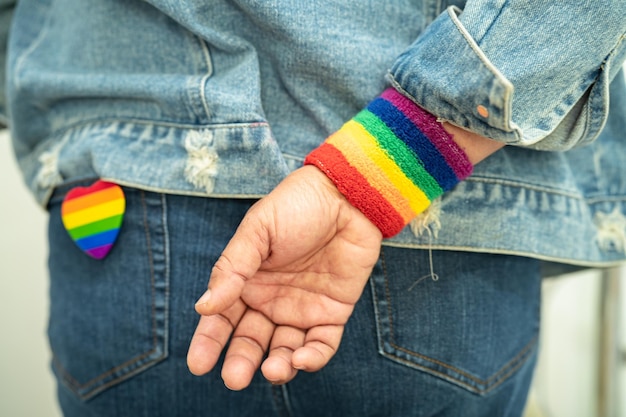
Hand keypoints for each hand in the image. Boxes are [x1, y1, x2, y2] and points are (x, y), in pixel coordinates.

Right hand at [186, 165, 381, 389]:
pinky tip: (301, 360)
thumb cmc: (297, 205)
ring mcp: (301, 308)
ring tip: (272, 370)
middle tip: (235, 378)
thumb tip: (204, 306)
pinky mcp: (332, 312)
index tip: (198, 364)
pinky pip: (321, 344)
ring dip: (277, 365)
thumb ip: (232, 268)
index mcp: (247, 281)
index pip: (222, 319)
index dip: (208, 342)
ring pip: (284, 349)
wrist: (347, 194)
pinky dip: (312, 358)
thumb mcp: (257, 230)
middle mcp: (271, 300)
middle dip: (241, 361)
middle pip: (251, 340)